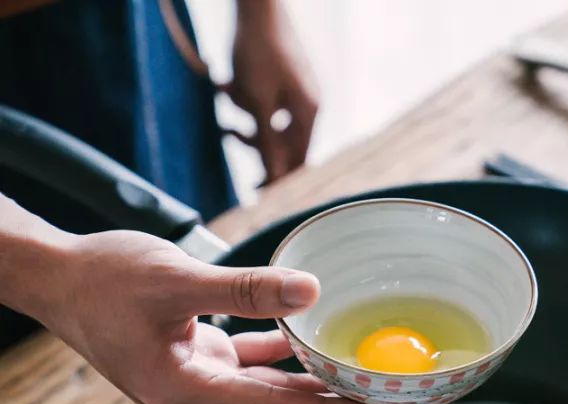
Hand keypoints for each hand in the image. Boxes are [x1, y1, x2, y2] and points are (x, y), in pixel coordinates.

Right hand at [0, 204, 380, 403]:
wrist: (54, 274)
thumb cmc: (102, 278)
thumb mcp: (177, 281)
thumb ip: (246, 290)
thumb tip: (310, 291)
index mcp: (184, 394)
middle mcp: (191, 397)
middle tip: (385, 400)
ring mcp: (192, 379)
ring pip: (265, 388)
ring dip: (309, 382)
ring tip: (359, 376)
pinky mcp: (193, 358)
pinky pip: (248, 363)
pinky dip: (280, 354)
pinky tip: (311, 339)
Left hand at [225, 0, 318, 182]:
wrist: (259, 4)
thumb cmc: (258, 51)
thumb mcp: (256, 102)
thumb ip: (265, 142)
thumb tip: (271, 178)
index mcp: (308, 113)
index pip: (297, 160)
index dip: (276, 177)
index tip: (253, 188)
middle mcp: (310, 103)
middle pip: (283, 140)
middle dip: (253, 138)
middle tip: (228, 134)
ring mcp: (300, 88)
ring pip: (271, 118)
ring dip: (246, 114)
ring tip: (225, 97)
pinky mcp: (287, 76)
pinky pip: (268, 99)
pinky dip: (248, 97)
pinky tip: (228, 81)